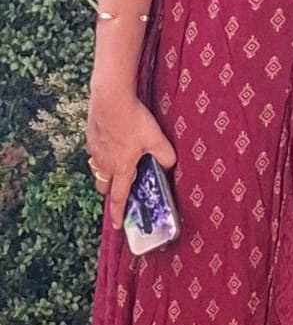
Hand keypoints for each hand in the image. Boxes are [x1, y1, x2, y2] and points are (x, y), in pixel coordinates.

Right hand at [86, 90, 176, 229]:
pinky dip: (102, 154)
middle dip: (110, 192)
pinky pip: (95, 152)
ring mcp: (95, 150)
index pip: (119, 198)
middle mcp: (105, 163)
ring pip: (97, 170)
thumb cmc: (133, 120)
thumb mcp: (157, 139)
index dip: (118, 214)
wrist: (110, 98)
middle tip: (119, 190)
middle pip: (104, 186)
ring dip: (105, 173)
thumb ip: (166, 156)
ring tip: (116, 165)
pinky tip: (111, 142)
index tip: (117, 226)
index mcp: (122, 168)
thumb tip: (169, 164)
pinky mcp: (90, 137)